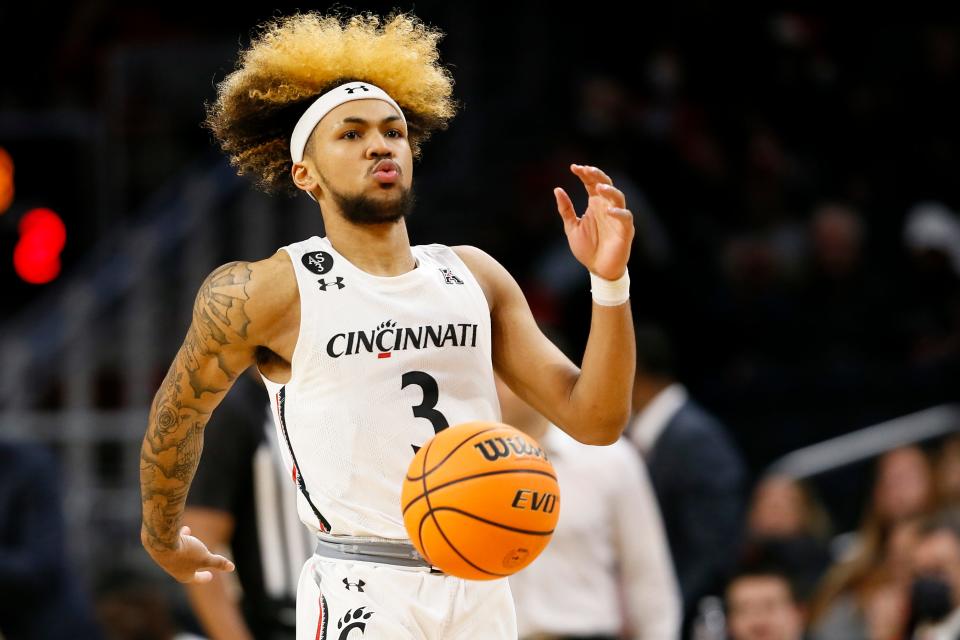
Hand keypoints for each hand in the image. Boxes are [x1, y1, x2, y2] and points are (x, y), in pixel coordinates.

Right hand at [143, 525, 234, 583]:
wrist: (160, 541)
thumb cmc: (185, 552)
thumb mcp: (205, 557)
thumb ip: (218, 562)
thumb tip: (231, 568)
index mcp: (184, 575)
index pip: (196, 578)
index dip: (204, 577)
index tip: (210, 576)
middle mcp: (173, 569)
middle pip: (187, 567)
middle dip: (196, 563)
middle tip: (201, 563)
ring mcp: (166, 559)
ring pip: (181, 553)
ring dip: (189, 546)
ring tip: (192, 534)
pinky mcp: (161, 548)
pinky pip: (175, 544)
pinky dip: (181, 537)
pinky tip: (185, 529)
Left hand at [554, 164, 633, 279]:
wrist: (598, 270)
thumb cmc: (587, 248)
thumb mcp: (571, 227)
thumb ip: (566, 210)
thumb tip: (557, 189)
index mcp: (595, 204)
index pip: (591, 183)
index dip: (585, 173)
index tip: (574, 167)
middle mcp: (607, 207)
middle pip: (606, 184)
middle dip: (597, 175)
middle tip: (587, 170)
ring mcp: (617, 217)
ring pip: (618, 198)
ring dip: (609, 191)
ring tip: (598, 187)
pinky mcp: (625, 230)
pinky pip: (625, 217)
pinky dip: (618, 213)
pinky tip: (608, 211)